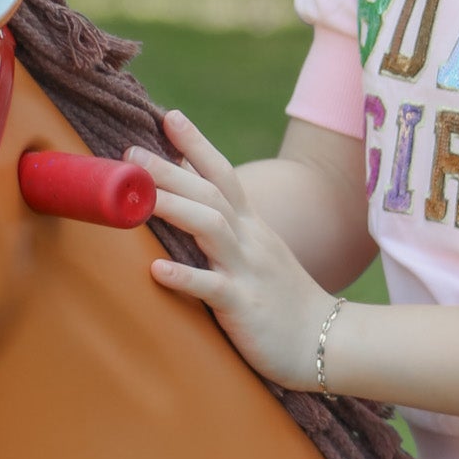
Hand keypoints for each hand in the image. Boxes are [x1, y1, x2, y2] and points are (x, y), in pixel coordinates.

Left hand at [129, 111, 334, 390]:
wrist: (327, 342)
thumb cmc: (283, 297)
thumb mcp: (258, 250)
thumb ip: (228, 221)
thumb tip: (192, 189)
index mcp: (252, 225)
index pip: (224, 174)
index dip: (197, 144)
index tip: (169, 116)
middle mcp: (250, 239)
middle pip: (210, 193)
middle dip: (170, 171)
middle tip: (130, 153)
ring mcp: (248, 271)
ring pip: (211, 228)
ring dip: (173, 208)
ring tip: (137, 199)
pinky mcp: (245, 306)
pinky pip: (212, 288)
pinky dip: (184, 276)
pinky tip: (156, 269)